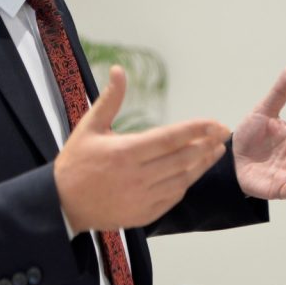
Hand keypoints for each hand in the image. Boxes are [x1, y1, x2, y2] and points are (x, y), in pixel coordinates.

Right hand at [54, 66, 229, 231]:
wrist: (62, 205)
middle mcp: (137, 177)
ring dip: (202, 164)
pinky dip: (186, 183)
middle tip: (223, 134)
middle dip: (207, 145)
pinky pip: (172, 197)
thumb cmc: (76, 163)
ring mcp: (142, 198)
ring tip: (216, 151)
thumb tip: (119, 70)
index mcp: (125, 152)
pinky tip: (193, 171)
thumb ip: (110, 99)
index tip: (216, 123)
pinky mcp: (144, 214)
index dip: (197, 129)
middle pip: (183, 159)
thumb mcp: (89, 127)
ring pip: (182, 179)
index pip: (171, 138)